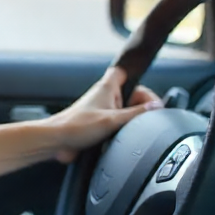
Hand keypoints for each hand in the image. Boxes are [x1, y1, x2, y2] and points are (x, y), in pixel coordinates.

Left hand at [45, 66, 161, 163]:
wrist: (57, 141)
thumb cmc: (77, 126)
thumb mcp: (113, 119)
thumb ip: (137, 113)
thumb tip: (157, 106)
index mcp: (107, 87)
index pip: (125, 72)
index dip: (138, 80)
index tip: (151, 98)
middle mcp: (105, 96)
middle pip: (130, 94)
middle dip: (139, 106)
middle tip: (145, 118)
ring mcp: (102, 110)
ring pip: (125, 110)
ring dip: (130, 120)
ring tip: (129, 129)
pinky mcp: (99, 123)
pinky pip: (117, 123)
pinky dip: (122, 129)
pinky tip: (122, 137)